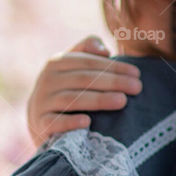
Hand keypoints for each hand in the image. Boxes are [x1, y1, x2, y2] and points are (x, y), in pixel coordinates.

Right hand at [26, 35, 142, 146]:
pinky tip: (87, 122)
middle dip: (113, 82)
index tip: (137, 74)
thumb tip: (105, 51)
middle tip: (137, 88)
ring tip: (122, 101)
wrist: (38, 117)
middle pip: (83, 79)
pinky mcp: (41, 124)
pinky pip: (55, 122)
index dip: (113, 67)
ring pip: (72, 100)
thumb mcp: (72, 66)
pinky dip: (70, 122)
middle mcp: (47, 80)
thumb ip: (88, 50)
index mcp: (57, 63)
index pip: (88, 63)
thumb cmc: (65, 88)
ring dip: (99, 100)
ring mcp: (42, 102)